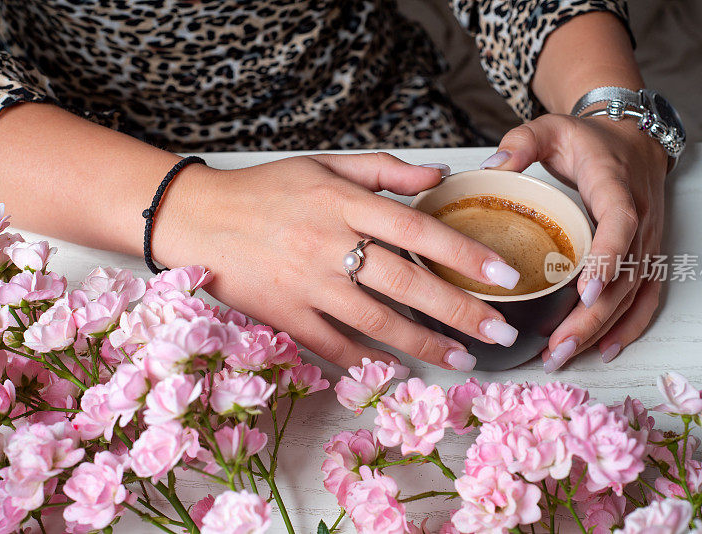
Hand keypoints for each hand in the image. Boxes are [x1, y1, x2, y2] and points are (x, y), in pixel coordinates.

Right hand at [154, 153, 521, 370]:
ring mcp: (304, 284)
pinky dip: (367, 359)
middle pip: (406, 283)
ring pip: (376, 321)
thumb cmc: (265, 190)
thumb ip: (384, 170)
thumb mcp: (325, 166)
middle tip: (501, 335)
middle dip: (460, 312)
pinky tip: (397, 368)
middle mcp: (327, 245)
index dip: (464, 254)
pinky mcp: (283, 315)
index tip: (503, 277)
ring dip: (424, 345)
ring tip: (463, 360)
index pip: (416, 229)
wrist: (197, 218)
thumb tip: (440, 177)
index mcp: (342, 203)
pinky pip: (332, 344)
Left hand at [481, 113, 667, 370]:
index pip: (620, 222)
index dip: (608, 257)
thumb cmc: (586, 138)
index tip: (585, 292)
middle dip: (593, 316)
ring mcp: (649, 239)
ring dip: (603, 329)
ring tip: (564, 355)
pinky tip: (604, 351)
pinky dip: (630, 326)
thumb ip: (521, 143)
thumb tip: (492, 168)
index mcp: (616, 185)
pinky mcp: (648, 255)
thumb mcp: (549, 128)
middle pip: (626, 275)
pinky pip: (647, 296)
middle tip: (557, 346)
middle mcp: (641, 217)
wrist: (631, 137)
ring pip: (634, 293)